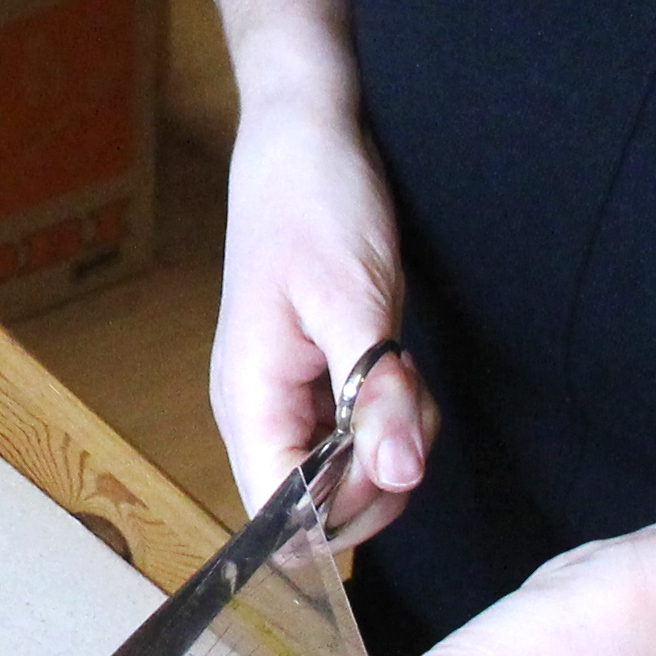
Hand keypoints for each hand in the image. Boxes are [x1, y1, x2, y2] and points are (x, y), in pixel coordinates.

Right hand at [212, 98, 432, 540]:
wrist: (303, 137)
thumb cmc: (314, 204)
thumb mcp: (356, 299)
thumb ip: (375, 394)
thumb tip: (399, 477)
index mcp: (248, 400)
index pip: (278, 518)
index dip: (342, 514)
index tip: (393, 459)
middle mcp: (257, 410)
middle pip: (315, 508)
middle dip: (380, 477)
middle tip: (407, 404)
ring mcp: (285, 396)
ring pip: (343, 474)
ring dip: (391, 443)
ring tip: (403, 368)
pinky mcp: (314, 380)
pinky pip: (354, 433)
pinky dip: (390, 416)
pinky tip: (397, 363)